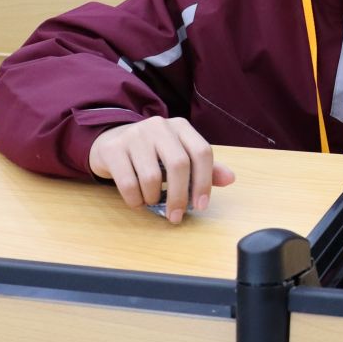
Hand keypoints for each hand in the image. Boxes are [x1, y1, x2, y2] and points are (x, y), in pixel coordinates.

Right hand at [88, 116, 236, 223]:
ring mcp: (134, 135)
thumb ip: (204, 168)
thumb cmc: (153, 153)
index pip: (202, 152)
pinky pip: (128, 182)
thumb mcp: (180, 156)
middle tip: (176, 216)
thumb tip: (230, 178)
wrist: (112, 140)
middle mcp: (159, 126)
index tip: (201, 206)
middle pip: (179, 164)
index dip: (204, 182)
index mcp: (181, 127)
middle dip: (180, 196)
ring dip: (153, 198)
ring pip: (151, 176)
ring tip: (152, 201)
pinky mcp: (113, 148)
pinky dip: (135, 199)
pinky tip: (137, 201)